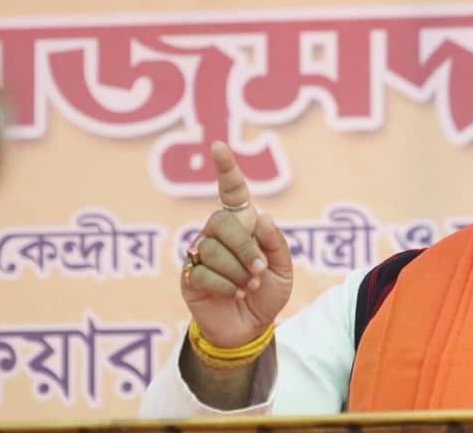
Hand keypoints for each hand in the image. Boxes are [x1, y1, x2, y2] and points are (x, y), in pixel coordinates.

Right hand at [180, 141, 293, 348]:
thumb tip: (261, 216)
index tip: (218, 146)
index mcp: (242, 223)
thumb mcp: (283, 269)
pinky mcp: (189, 275)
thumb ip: (276, 244)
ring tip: (249, 286)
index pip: (231, 191)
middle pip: (221, 223)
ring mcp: (200, 253)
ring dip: (237, 271)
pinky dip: (226, 286)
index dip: (226, 168)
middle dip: (244, 248)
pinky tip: (235, 294)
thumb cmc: (267, 292)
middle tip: (258, 270)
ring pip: (212, 249)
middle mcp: (218, 232)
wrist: (250, 327)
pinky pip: (203, 272)